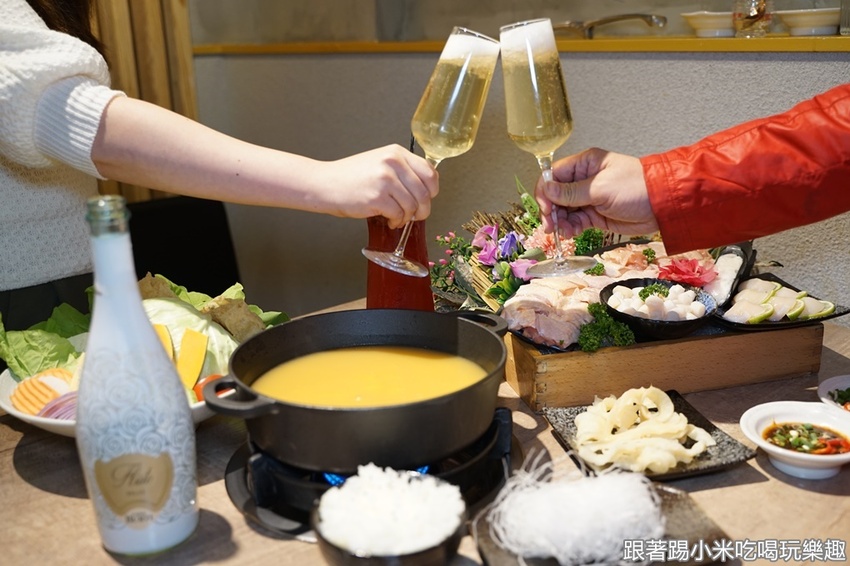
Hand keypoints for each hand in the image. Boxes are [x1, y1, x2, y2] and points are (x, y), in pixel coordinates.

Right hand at [315, 145, 438, 227]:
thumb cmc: (350, 177)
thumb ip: (402, 170)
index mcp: (396, 153)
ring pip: (413, 206)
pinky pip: (399, 215)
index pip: (430, 173)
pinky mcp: (378, 197)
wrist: (324, 183)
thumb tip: (424, 190)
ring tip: (397, 218)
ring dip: (407, 217)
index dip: (432, 191)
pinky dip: (396, 221)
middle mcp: (393, 163)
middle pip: (425, 193)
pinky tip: (388, 219)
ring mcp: (386, 180)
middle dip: (423, 210)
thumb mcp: (380, 163)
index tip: (426, 198)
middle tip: (415, 215)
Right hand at [535, 147, 658, 237]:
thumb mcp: (600, 189)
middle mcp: (584, 180)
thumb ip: (571, 192)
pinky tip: (572, 232)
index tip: (545, 208)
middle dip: (551, 210)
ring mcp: (589, 198)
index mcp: (585, 164)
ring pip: (564, 210)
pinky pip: (575, 220)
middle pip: (556, 194)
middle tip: (550, 225)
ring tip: (564, 231)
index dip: (546, 191)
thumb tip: (547, 189)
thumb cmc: (636, 188)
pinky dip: (571, 227)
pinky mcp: (595, 214)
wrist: (663, 206)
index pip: (554, 175)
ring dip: (560, 222)